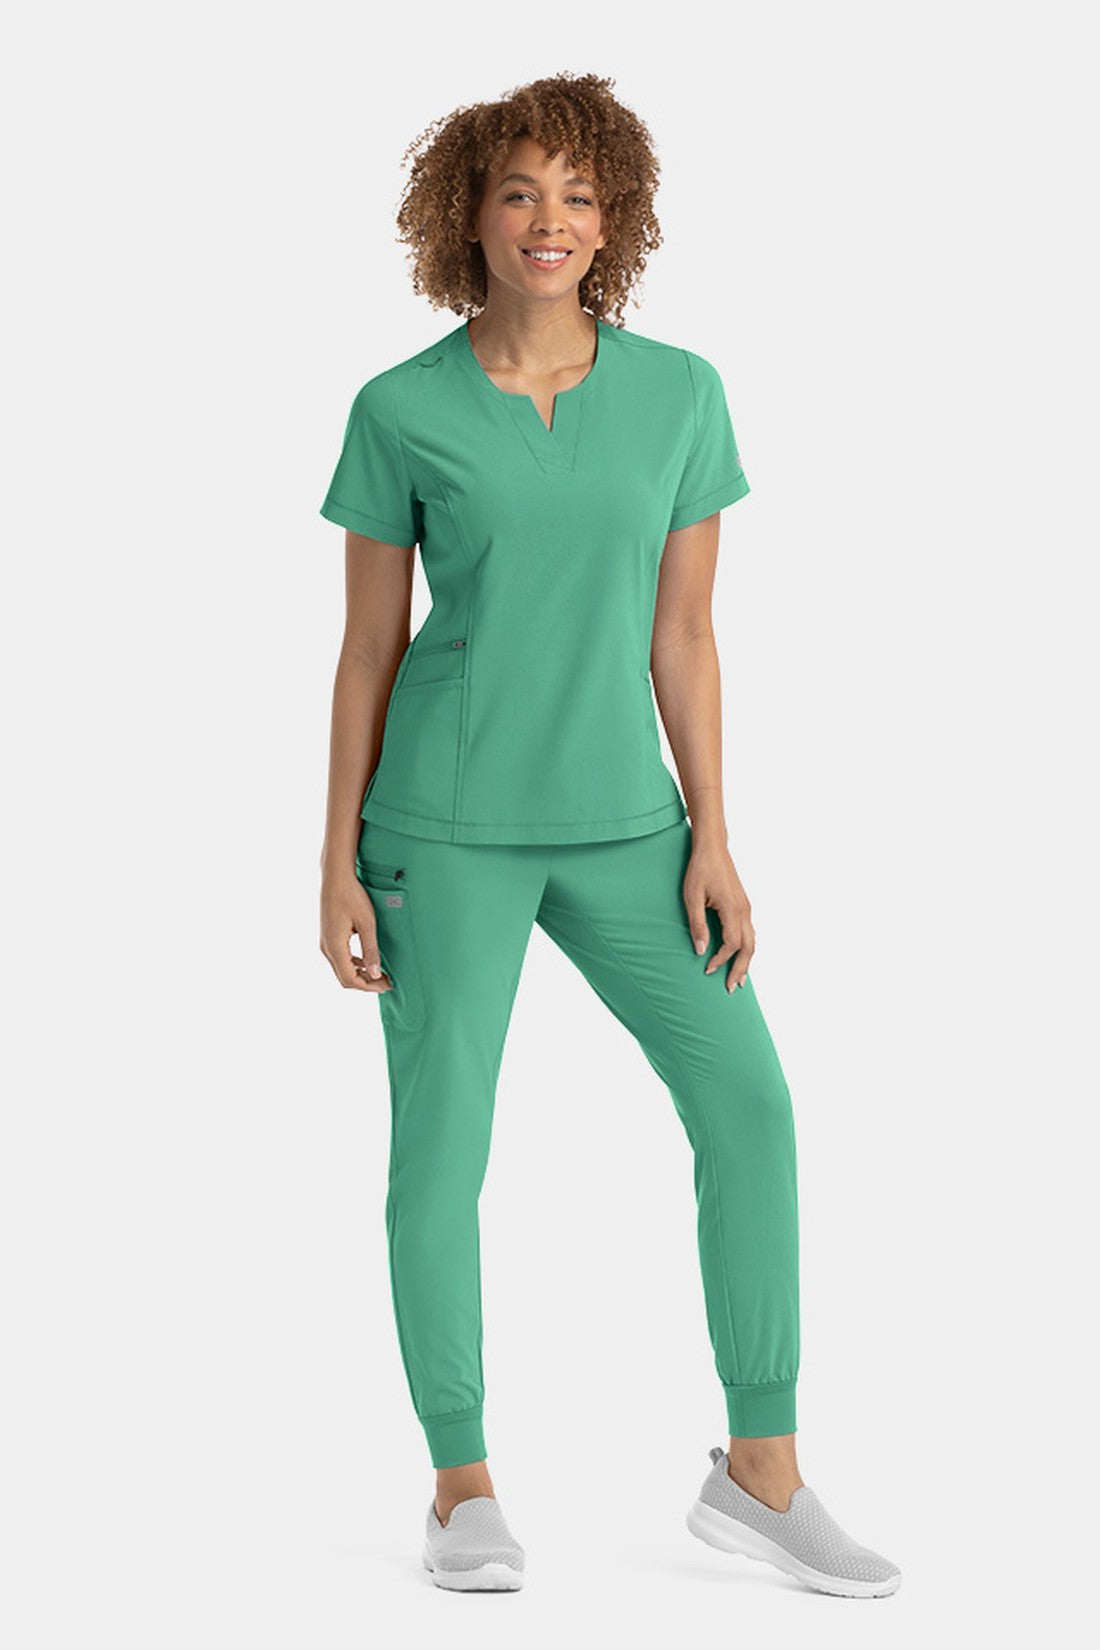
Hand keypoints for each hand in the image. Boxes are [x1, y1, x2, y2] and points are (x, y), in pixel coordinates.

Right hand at [320, 870, 393, 994]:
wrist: (336, 877)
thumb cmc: (352, 896)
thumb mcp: (367, 923)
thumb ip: (371, 950)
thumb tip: (376, 974)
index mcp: (334, 946)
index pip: (350, 979)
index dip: (369, 986)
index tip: (386, 985)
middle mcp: (326, 948)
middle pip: (344, 977)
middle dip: (366, 983)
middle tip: (386, 983)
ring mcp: (325, 942)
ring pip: (342, 969)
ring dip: (360, 974)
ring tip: (380, 974)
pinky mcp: (328, 936)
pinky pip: (340, 958)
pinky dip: (354, 964)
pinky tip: (368, 961)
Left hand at [682, 841, 754, 992]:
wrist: (712, 848)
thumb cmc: (700, 869)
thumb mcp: (691, 897)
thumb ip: (697, 924)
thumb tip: (701, 950)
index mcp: (733, 909)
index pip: (731, 944)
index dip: (721, 960)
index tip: (708, 970)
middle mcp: (744, 910)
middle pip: (749, 948)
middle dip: (741, 970)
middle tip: (731, 988)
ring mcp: (746, 907)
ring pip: (753, 941)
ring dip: (747, 961)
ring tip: (739, 978)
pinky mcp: (743, 905)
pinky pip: (750, 932)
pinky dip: (747, 948)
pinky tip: (740, 956)